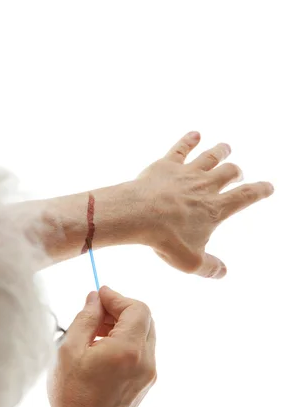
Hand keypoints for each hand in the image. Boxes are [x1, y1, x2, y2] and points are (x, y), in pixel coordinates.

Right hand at [48, 286, 155, 406]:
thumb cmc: (72, 395)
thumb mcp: (69, 351)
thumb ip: (85, 319)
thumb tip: (95, 298)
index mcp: (128, 349)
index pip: (137, 308)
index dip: (117, 297)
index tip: (98, 296)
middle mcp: (146, 359)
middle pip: (145, 318)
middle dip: (121, 309)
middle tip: (96, 312)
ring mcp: (149, 372)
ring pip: (145, 333)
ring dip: (124, 324)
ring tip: (96, 331)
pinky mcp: (147, 381)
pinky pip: (142, 349)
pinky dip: (127, 339)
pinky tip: (103, 347)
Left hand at [133, 131, 273, 277]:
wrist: (138, 215)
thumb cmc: (166, 239)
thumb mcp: (191, 262)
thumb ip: (210, 267)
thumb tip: (222, 272)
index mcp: (215, 209)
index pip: (245, 197)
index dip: (260, 191)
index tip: (268, 187)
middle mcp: (205, 186)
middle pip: (228, 172)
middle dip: (236, 172)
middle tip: (238, 173)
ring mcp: (186, 173)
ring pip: (209, 157)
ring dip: (220, 151)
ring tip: (226, 147)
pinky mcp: (166, 165)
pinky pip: (181, 148)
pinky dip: (190, 140)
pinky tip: (195, 134)